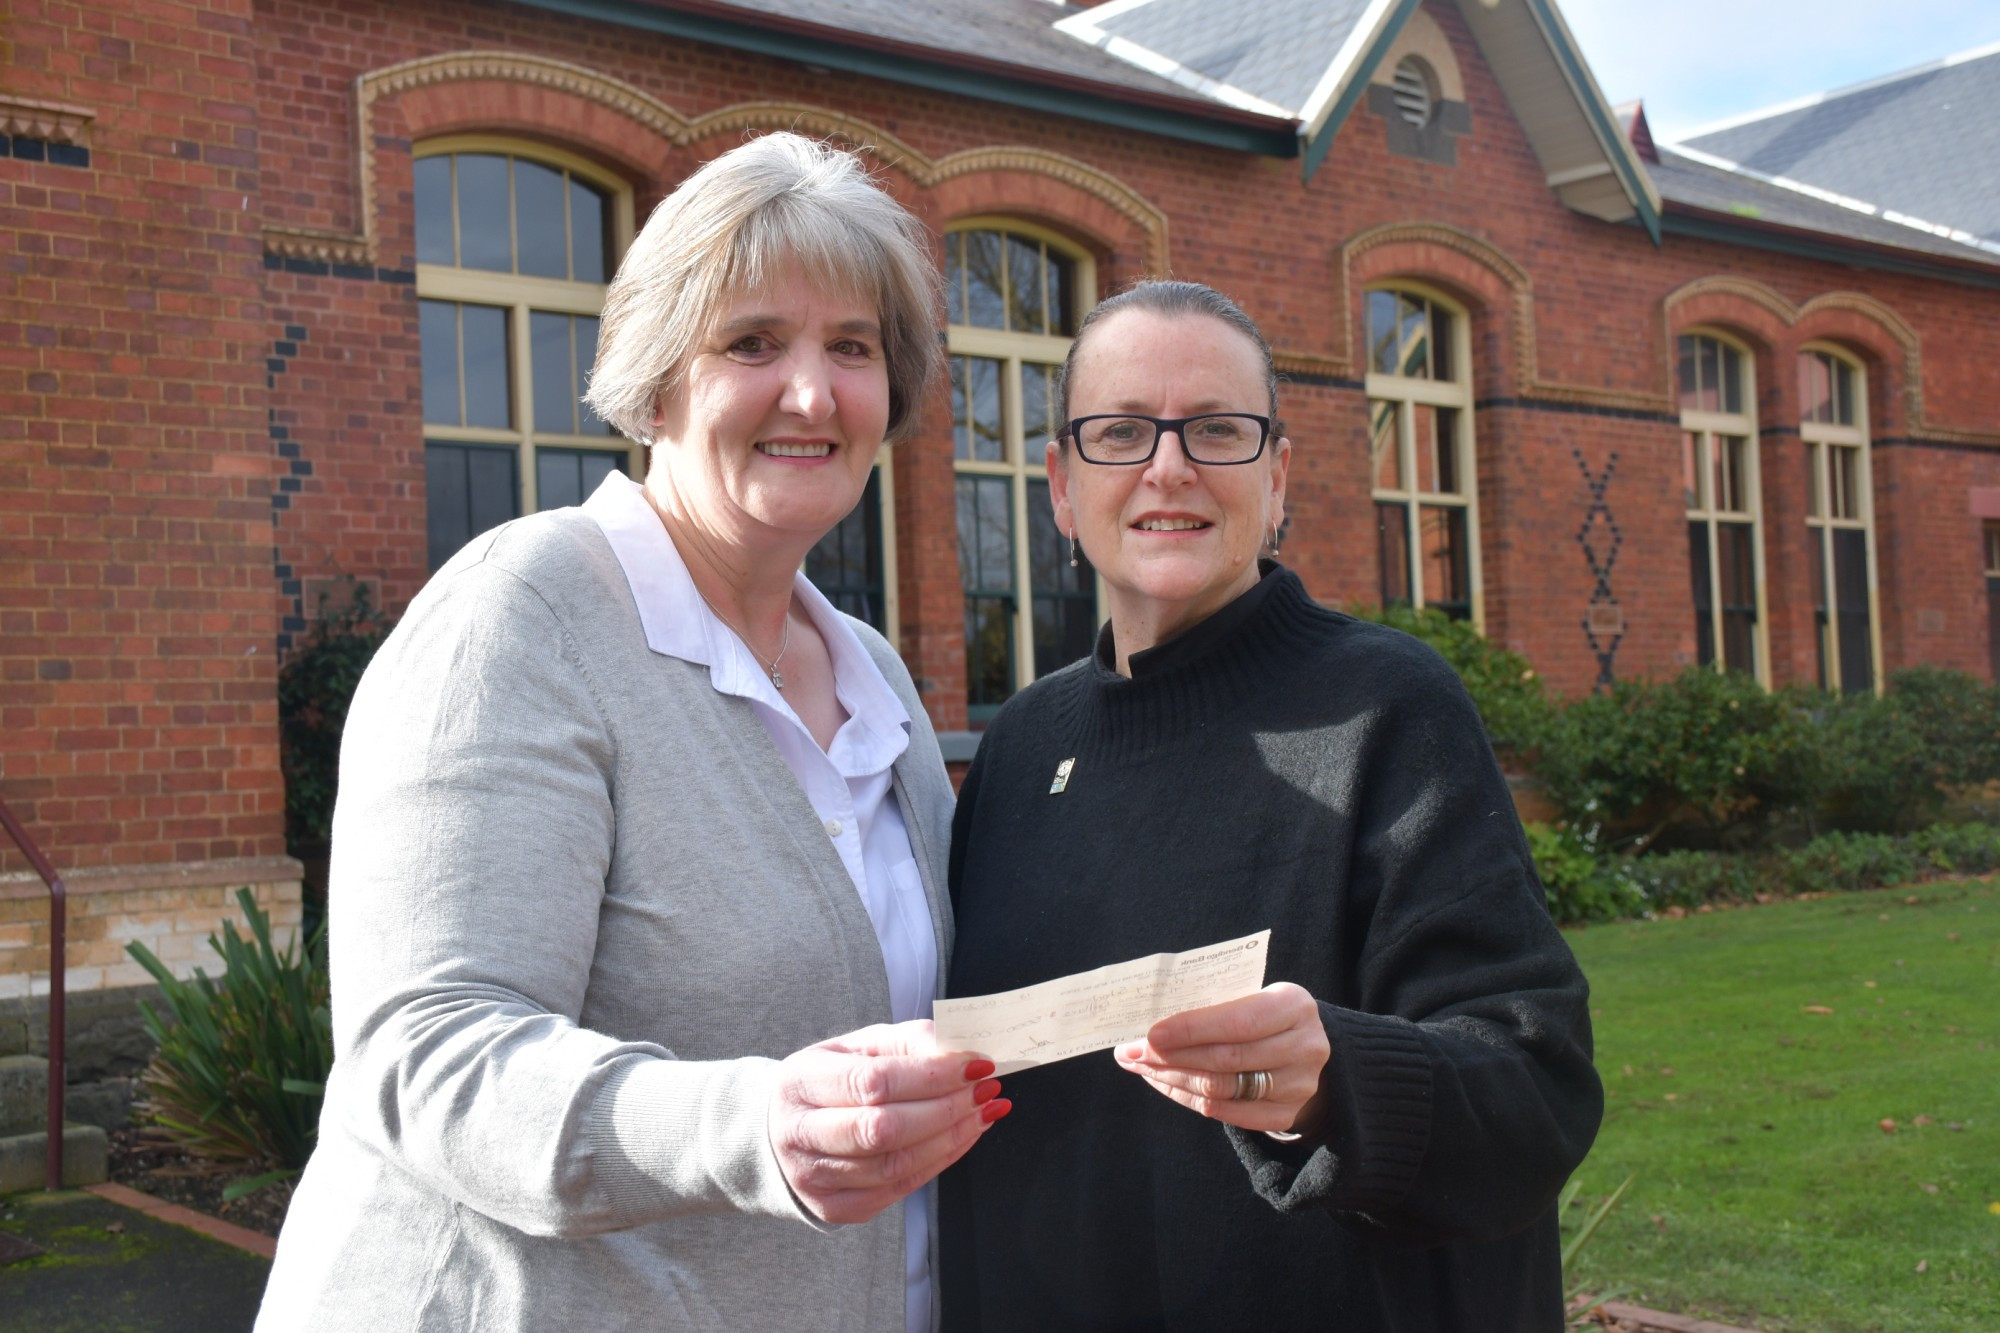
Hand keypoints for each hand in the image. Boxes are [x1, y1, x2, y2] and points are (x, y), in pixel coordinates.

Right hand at [770, 1020, 1009, 1224]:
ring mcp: (814, 1178)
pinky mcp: (835, 1208)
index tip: (976, 1064)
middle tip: (986, 1089)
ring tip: (983, 1112)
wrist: (782, 1130)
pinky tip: (961, 1138)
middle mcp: (798, 1134)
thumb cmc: (830, 1080)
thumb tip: (958, 1051)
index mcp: (800, 1082)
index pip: (872, 1082)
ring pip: (895, 1165)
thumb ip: (907, 1041)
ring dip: (951, 1138)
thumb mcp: (858, 1046)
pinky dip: (939, 1162)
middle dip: (947, 1109)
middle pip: (883, 1129)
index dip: (932, 1075)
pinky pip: (898, 1189)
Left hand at [1113, 983, 1330, 1134]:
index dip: (1192, 1029)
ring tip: (1141, 1066)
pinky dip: (1188, 1098)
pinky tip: (1164, 1084)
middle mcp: (1304, 1047)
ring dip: (1172, 1078)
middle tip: (1131, 1051)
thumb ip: (1214, 1005)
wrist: (1306, 1047)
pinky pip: (1226, 1113)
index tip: (1150, 1033)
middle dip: (1170, 1056)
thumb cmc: (1266, 1013)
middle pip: (1225, 1059)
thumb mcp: (1253, 995)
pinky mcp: (1285, 1114)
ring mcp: (1298, 1086)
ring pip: (1221, 1088)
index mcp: (1295, 1006)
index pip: (1238, 1022)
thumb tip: (1149, 1019)